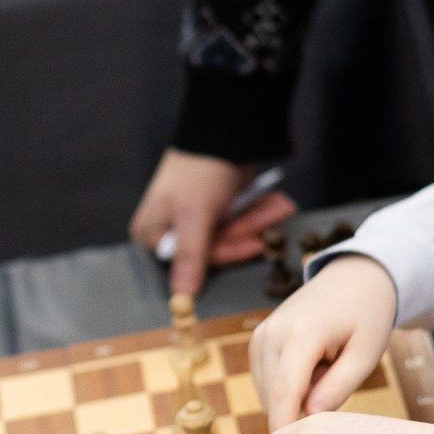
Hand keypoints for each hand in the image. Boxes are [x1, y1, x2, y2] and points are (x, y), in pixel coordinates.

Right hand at [127, 148, 300, 297]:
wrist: (222, 129)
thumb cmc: (201, 172)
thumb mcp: (195, 216)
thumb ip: (190, 260)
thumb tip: (180, 304)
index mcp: (154, 232)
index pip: (195, 260)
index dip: (228, 250)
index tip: (256, 242)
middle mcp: (170, 228)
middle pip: (216, 246)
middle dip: (249, 228)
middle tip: (276, 213)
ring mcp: (195, 217)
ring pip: (232, 232)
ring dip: (258, 218)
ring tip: (280, 205)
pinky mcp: (215, 207)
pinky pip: (238, 219)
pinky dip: (256, 210)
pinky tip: (274, 202)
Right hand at [248, 254, 397, 429]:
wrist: (353, 279)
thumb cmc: (366, 317)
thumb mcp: (366, 354)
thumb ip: (339, 387)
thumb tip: (310, 418)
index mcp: (302, 333)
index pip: (283, 392)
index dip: (283, 427)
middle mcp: (272, 332)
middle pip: (273, 396)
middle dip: (298, 409)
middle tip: (334, 394)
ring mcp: (261, 335)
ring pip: (266, 391)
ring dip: (293, 396)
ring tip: (326, 373)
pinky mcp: (258, 340)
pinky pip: (265, 380)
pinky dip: (286, 385)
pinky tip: (313, 370)